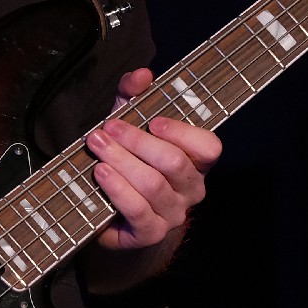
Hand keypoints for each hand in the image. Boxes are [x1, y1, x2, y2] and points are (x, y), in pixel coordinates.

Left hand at [82, 68, 222, 291]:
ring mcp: (174, 214)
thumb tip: (141, 75)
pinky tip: (101, 173)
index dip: (182, 133)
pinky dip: (117, 189)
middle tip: (108, 128)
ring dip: (121, 162)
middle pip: (173, 163)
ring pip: (153, 185)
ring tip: (97, 146)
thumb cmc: (130, 159)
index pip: (209, 148)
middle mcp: (191, 189)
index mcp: (197, 161)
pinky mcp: (151, 232)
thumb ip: (134, 95)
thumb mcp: (131, 122)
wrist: (117, 212)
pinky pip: (138, 211)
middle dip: (137, 142)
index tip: (153, 121)